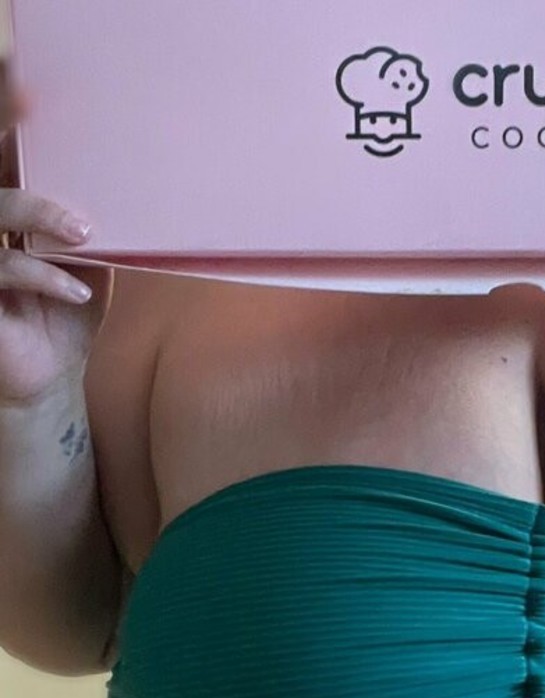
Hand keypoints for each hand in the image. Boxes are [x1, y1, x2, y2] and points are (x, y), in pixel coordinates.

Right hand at [0, 59, 111, 408]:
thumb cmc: (66, 313)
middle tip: (36, 113)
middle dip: (14, 146)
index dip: (12, 115)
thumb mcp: (92, 263)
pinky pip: (4, 270)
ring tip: (81, 232)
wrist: (50, 375)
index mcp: (13, 205)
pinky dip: (44, 278)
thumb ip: (101, 224)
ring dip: (38, 215)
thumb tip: (145, 186)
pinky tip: (76, 291)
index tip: (35, 89)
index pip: (8, 152)